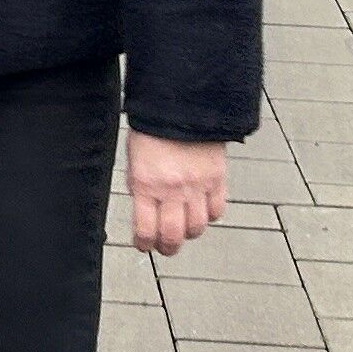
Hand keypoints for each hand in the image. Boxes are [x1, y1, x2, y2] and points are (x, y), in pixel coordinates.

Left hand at [126, 129, 226, 254]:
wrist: (182, 103)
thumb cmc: (154, 128)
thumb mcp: (135, 159)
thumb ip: (140, 186)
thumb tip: (144, 209)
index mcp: (146, 184)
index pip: (145, 229)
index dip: (143, 243)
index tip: (143, 244)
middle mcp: (172, 189)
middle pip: (173, 236)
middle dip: (167, 248)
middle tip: (165, 247)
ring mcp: (197, 186)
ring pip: (197, 228)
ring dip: (189, 233)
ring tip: (184, 229)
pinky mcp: (217, 179)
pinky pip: (217, 210)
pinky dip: (210, 216)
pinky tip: (202, 210)